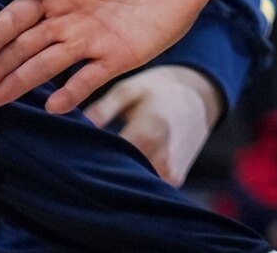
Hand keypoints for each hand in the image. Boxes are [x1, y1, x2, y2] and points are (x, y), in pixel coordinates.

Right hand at [0, 0, 220, 112]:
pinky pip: (90, 78)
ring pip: (50, 64)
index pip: (18, 16)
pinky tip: (52, 105)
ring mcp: (94, 39)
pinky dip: (71, 92)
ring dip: (23, 82)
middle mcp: (70, 18)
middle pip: (27, 46)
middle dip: (0, 65)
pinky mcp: (122, 55)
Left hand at [84, 65, 222, 186]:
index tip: (79, 150)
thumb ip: (104, 107)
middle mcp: (163, 157)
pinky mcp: (175, 180)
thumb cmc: (156, 91)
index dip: (91, 157)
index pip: (110, 158)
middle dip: (104, 169)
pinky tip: (130, 163)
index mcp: (149, 132)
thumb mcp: (130, 89)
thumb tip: (80, 125)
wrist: (197, 98)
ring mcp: (171, 171)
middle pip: (121, 176)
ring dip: (120, 176)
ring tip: (112, 158)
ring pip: (135, 185)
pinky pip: (149, 186)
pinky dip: (136, 178)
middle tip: (93, 155)